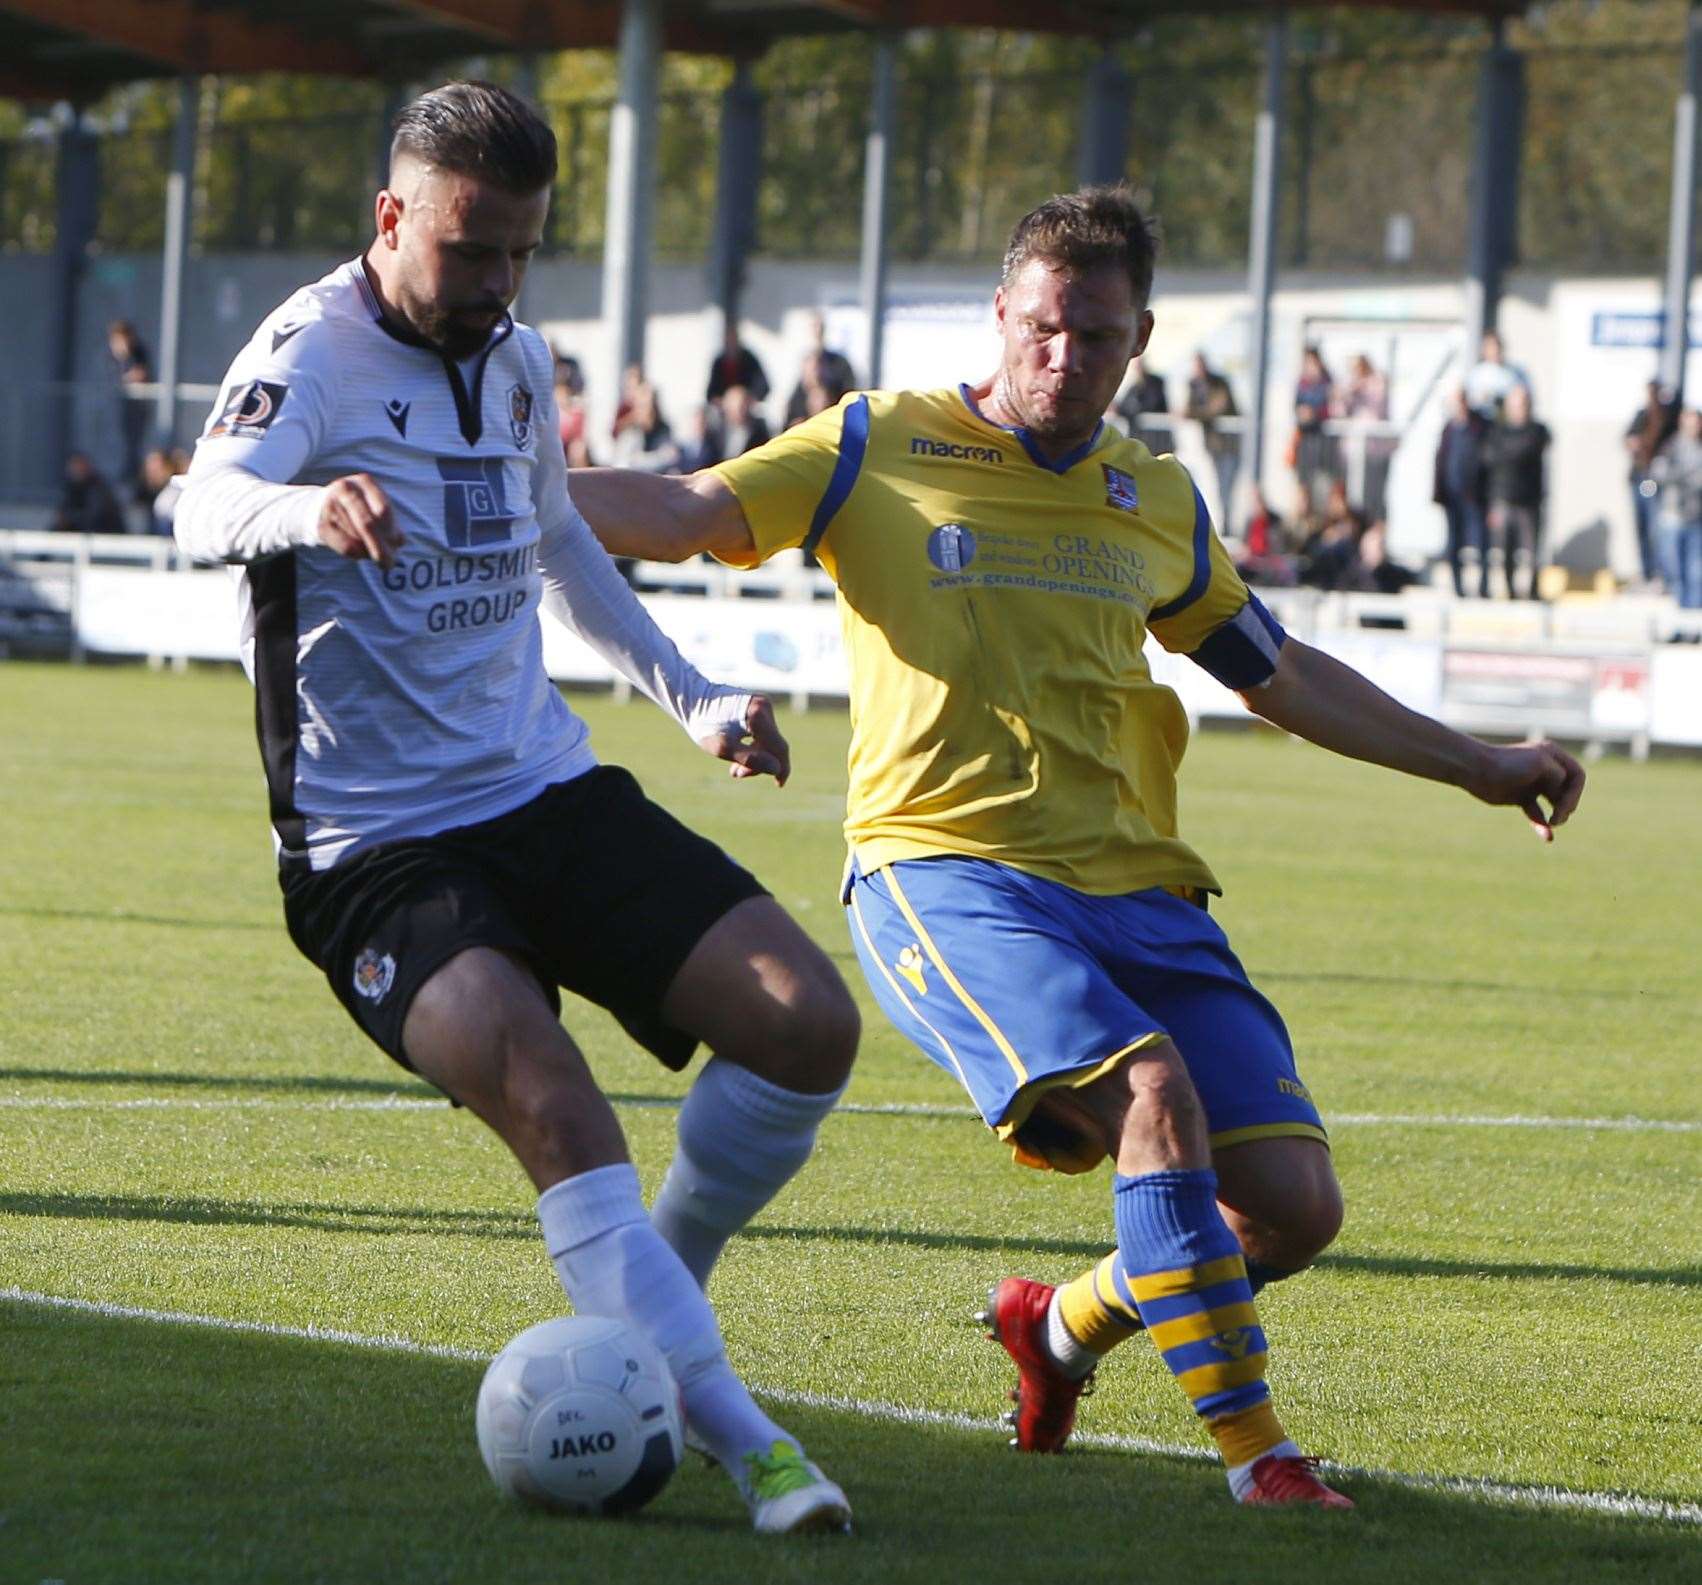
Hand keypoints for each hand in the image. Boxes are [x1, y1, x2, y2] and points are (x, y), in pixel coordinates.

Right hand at [318, 473, 402, 566]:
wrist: (322, 504)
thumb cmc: (360, 508)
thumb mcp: (377, 508)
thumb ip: (391, 524)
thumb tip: (400, 541)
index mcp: (365, 482)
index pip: (384, 510)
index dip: (392, 531)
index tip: (397, 545)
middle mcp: (346, 489)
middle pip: (367, 524)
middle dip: (380, 548)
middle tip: (388, 564)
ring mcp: (331, 505)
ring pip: (357, 538)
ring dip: (369, 552)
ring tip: (373, 553)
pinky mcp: (322, 524)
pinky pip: (345, 546)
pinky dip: (356, 554)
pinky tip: (361, 554)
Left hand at [697, 695, 790, 785]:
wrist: (690, 698)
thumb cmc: (704, 724)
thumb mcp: (723, 747)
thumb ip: (750, 759)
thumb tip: (776, 769)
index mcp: (758, 715)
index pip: (779, 747)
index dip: (782, 768)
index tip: (779, 784)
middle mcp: (764, 707)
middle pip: (773, 744)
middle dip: (759, 763)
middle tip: (736, 774)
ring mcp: (762, 705)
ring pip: (767, 739)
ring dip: (754, 755)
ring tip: (733, 769)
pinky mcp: (756, 706)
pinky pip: (762, 731)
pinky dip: (752, 745)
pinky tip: (738, 753)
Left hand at [1464, 739, 1584, 841]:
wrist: (1476, 770)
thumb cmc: (1507, 764)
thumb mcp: (1540, 763)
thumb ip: (1558, 776)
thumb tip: (1562, 794)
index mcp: (1553, 756)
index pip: (1578, 776)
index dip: (1574, 793)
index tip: (1563, 806)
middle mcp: (1546, 769)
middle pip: (1568, 791)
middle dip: (1567, 805)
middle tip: (1557, 817)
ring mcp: (1534, 784)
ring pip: (1555, 804)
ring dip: (1558, 815)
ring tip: (1554, 823)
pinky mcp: (1521, 797)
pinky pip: (1538, 813)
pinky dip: (1542, 824)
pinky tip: (1548, 837)